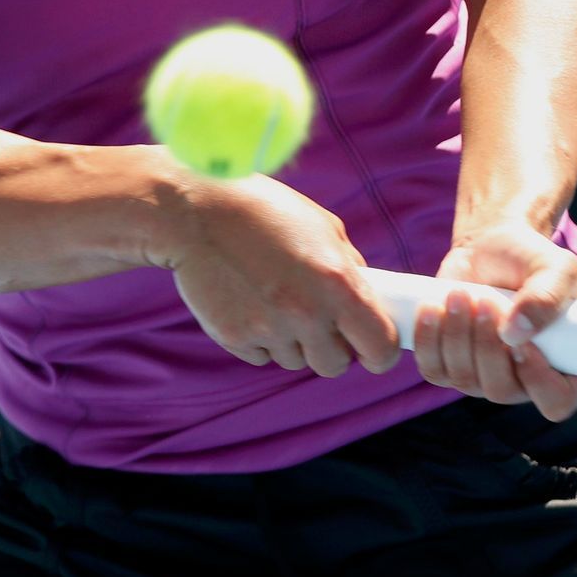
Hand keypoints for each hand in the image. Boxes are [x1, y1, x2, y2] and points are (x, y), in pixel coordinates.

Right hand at [161, 174, 400, 378]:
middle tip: (319, 320)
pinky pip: (261, 356)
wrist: (196, 212)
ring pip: (296, 361)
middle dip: (332, 348)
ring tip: (277, 299)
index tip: (372, 347)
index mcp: (337, 283)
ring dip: (294, 341)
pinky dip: (261, 339)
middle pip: (335, 365)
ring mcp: (268, 330)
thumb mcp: (323, 227)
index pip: (378, 347)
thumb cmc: (265, 211)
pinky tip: (251, 302)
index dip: (380, 352)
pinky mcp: (235, 338)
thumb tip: (367, 297)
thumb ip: (349, 267)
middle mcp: (306, 313)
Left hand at [413, 220, 576, 422]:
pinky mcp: (449, 365)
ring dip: (458, 336)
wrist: (491, 247)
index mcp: (563, 366)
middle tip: (485, 301)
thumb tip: (515, 333)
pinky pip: (434, 370)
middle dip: (487, 346)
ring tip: (460, 294)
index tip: (520, 343)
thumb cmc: (532, 261)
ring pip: (465, 380)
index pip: (556, 402)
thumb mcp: (556, 269)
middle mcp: (524, 381)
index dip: (538, 381)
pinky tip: (433, 308)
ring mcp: (484, 377)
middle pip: (501, 390)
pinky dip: (429, 340)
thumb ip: (547, 298)